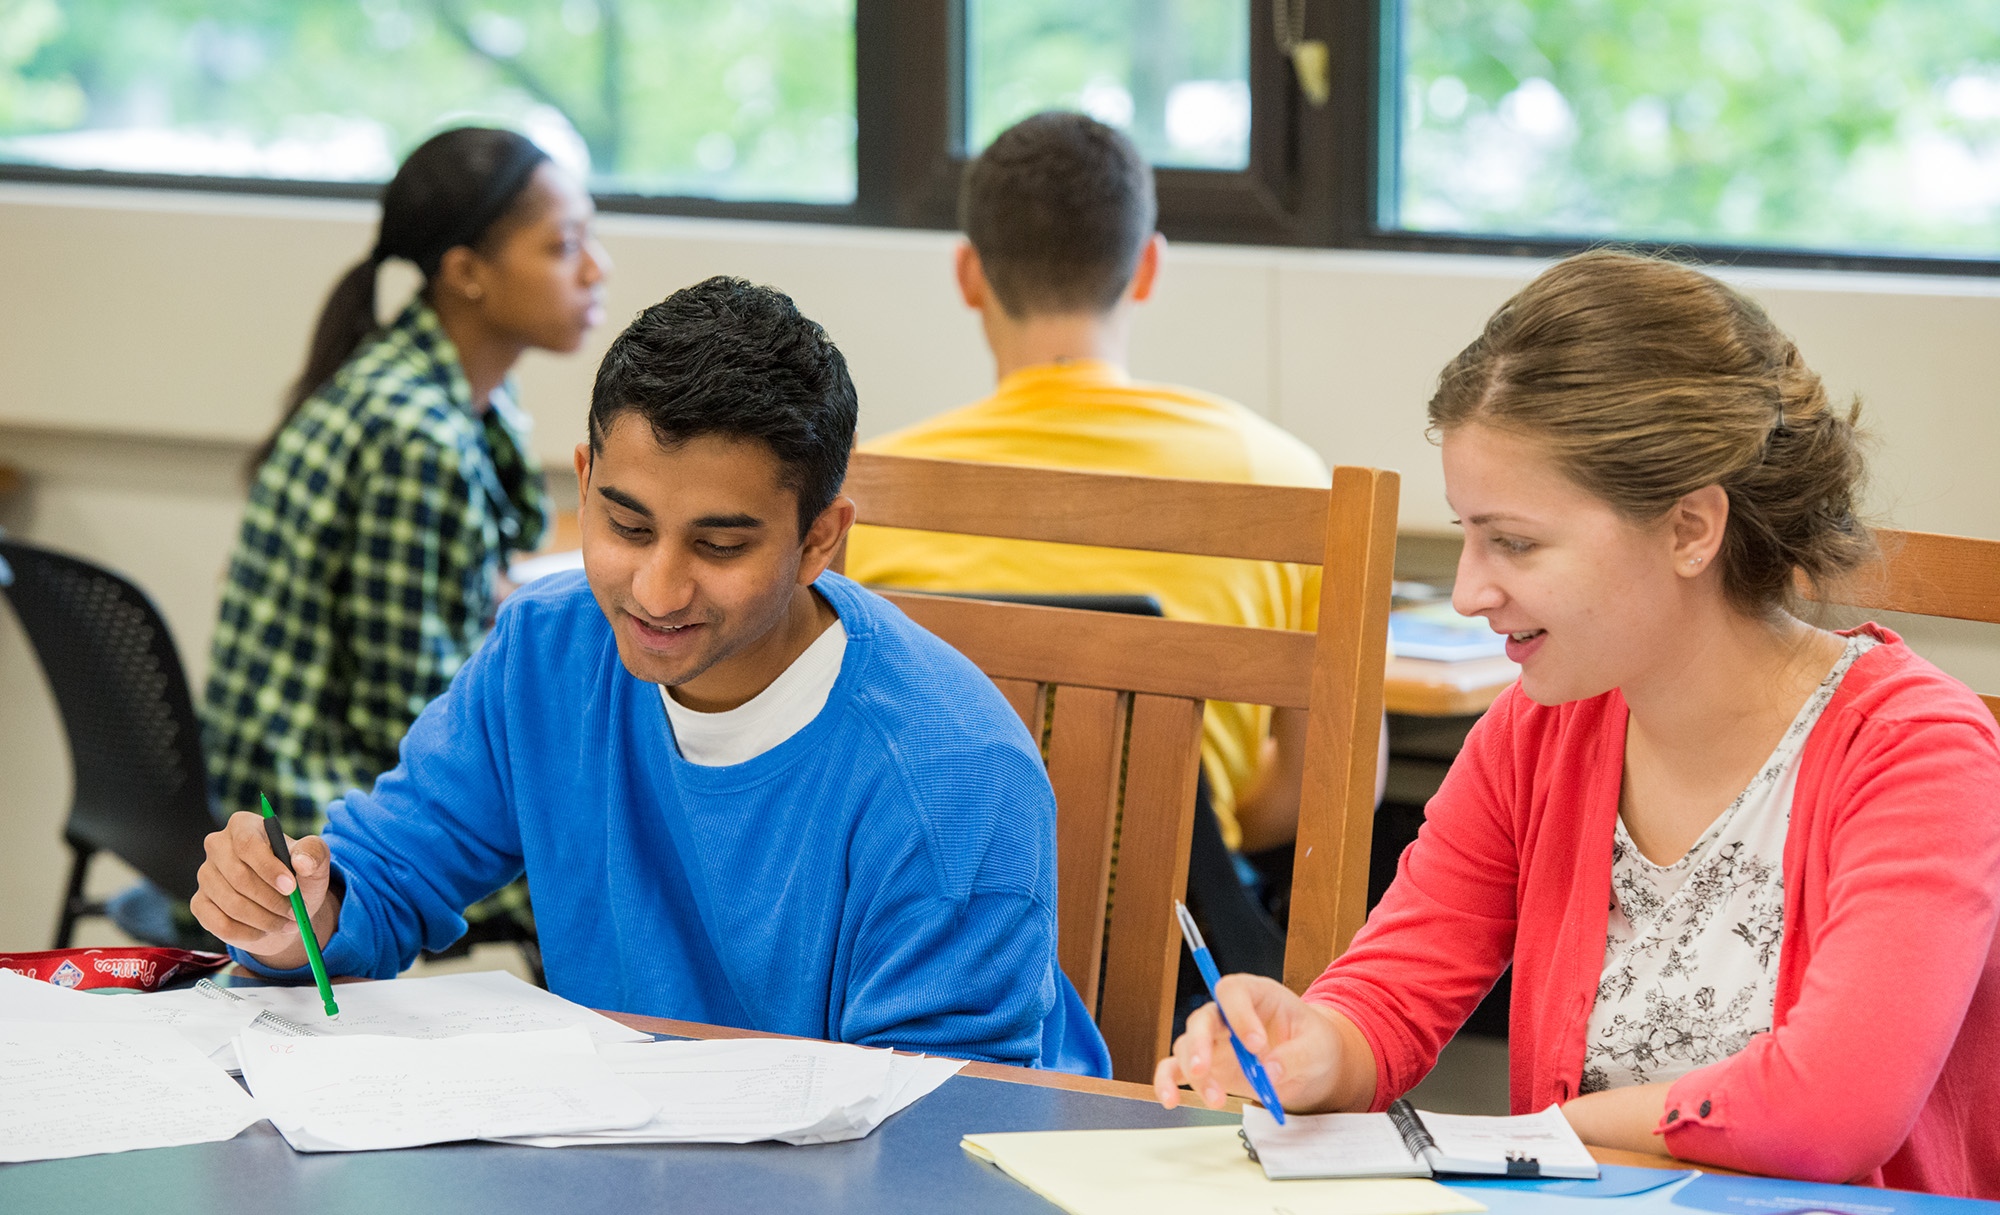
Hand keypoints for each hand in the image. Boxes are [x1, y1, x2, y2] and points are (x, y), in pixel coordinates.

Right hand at [190, 812, 340, 969]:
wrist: (285, 909)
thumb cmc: (300, 878)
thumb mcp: (315, 862)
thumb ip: (314, 854)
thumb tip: (302, 862)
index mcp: (243, 825)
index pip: (247, 844)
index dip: (269, 868)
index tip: (290, 887)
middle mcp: (217, 846)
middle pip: (239, 876)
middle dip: (272, 900)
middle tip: (295, 913)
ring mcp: (205, 875)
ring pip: (231, 904)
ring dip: (265, 919)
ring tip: (287, 923)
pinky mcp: (199, 904)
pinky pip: (221, 924)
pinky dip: (249, 933)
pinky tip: (265, 931)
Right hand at [1153, 974, 1369, 1113]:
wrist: (1311, 1065)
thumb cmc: (1315, 1043)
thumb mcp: (1317, 1047)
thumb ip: (1295, 1057)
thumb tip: (1269, 1072)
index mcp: (1256, 995)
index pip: (1233, 991)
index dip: (1238, 1014)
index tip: (1255, 1045)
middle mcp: (1227, 1015)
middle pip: (1201, 1019)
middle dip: (1199, 1044)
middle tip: (1203, 1068)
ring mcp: (1213, 1041)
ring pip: (1187, 1048)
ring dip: (1196, 1075)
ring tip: (1217, 1100)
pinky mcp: (1207, 1067)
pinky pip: (1176, 1070)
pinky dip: (1169, 1084)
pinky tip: (1170, 1100)